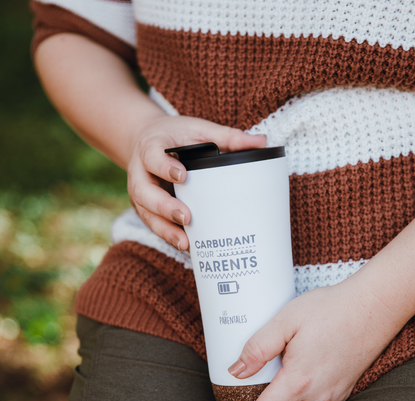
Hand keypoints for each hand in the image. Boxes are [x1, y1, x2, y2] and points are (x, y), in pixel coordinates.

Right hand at [127, 115, 265, 249]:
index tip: (182, 175)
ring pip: (147, 214)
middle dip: (163, 207)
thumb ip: (227, 136)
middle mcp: (140, 174)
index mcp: (150, 148)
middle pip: (144, 193)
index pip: (152, 157)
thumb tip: (261, 142)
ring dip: (165, 230)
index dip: (164, 167)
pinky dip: (169, 236)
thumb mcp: (198, 129)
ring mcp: (142, 194)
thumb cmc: (176, 136)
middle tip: (186, 216)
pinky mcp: (148, 209)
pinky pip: (155, 225)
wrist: (149, 141)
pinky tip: (187, 246)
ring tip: (185, 242)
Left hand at [222, 276, 400, 400]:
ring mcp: (333, 397)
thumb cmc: (330, 310)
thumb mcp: (285, 320)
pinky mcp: (343, 391)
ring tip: (264, 400)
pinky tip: (291, 393)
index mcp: (299, 381)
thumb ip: (258, 347)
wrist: (372, 308)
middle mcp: (318, 397)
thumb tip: (236, 370)